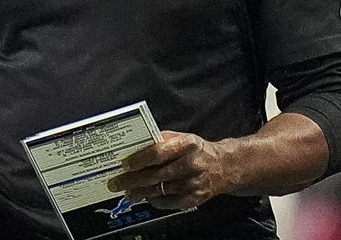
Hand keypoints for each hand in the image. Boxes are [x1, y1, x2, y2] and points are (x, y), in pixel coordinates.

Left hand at [106, 131, 235, 209]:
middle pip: (156, 175)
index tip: (124, 164)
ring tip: (128, 192)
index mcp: (188, 144)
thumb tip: (135, 147)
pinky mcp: (195, 198)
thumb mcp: (182, 137)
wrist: (224, 167)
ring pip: (160, 190)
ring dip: (140, 192)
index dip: (139, 160)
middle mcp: (192, 164)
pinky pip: (169, 202)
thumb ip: (160, 140)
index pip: (158, 153)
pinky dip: (155, 200)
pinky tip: (147, 196)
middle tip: (117, 183)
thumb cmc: (197, 150)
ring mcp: (194, 183)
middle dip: (132, 180)